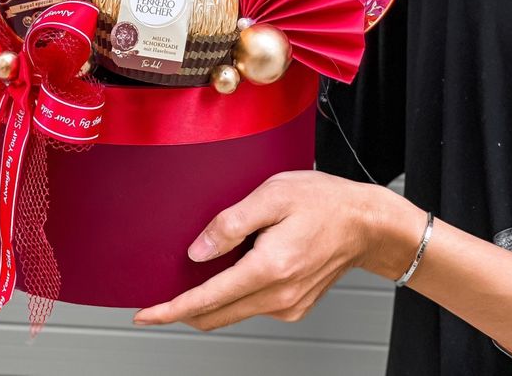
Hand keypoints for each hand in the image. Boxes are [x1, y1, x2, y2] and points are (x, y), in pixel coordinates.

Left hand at [133, 170, 424, 331]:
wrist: (366, 222)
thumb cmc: (323, 201)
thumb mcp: (271, 195)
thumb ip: (230, 223)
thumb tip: (197, 251)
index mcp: (269, 268)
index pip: (208, 299)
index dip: (171, 309)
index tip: (145, 315)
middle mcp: (278, 296)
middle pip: (215, 315)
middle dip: (182, 309)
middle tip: (158, 296)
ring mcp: (287, 305)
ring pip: (232, 312)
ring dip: (209, 299)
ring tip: (199, 271)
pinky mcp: (294, 306)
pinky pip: (251, 306)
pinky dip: (233, 294)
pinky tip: (233, 268)